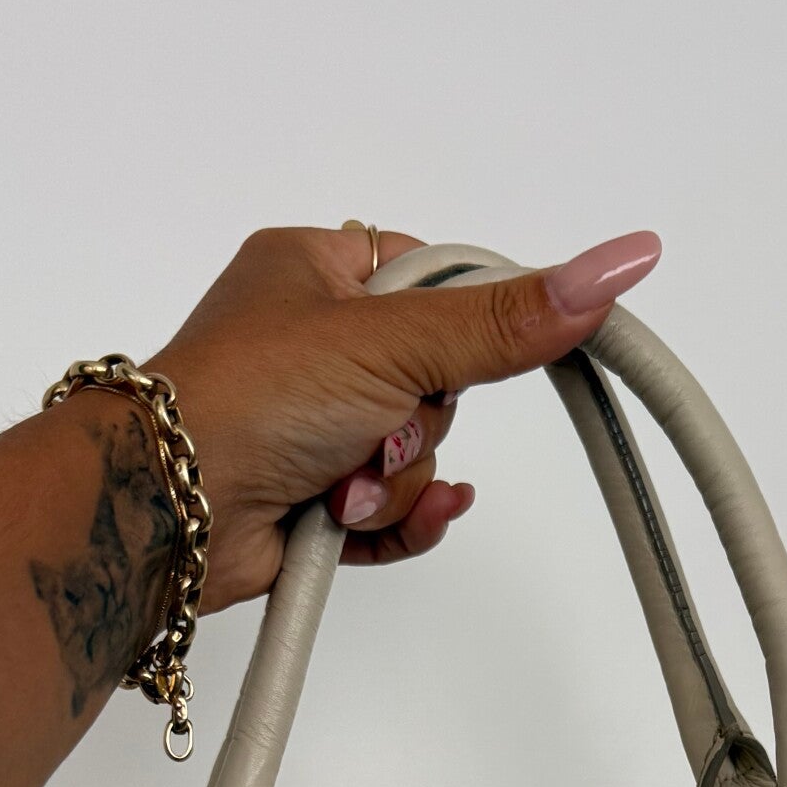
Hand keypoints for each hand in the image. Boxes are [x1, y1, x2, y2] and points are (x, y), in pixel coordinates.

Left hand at [149, 225, 661, 607]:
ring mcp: (310, 426)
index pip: (435, 282)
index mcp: (316, 271)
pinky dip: (392, 524)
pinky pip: (393, 515)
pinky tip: (374, 523)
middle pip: (436, 383)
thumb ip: (508, 319)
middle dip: (417, 425)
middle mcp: (311, 344)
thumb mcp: (396, 339)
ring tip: (339, 486)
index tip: (471, 353)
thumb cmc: (246, 397)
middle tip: (374, 430)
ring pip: (416, 458)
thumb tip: (619, 263)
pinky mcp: (310, 501)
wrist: (167, 511)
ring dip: (394, 484)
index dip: (464, 326)